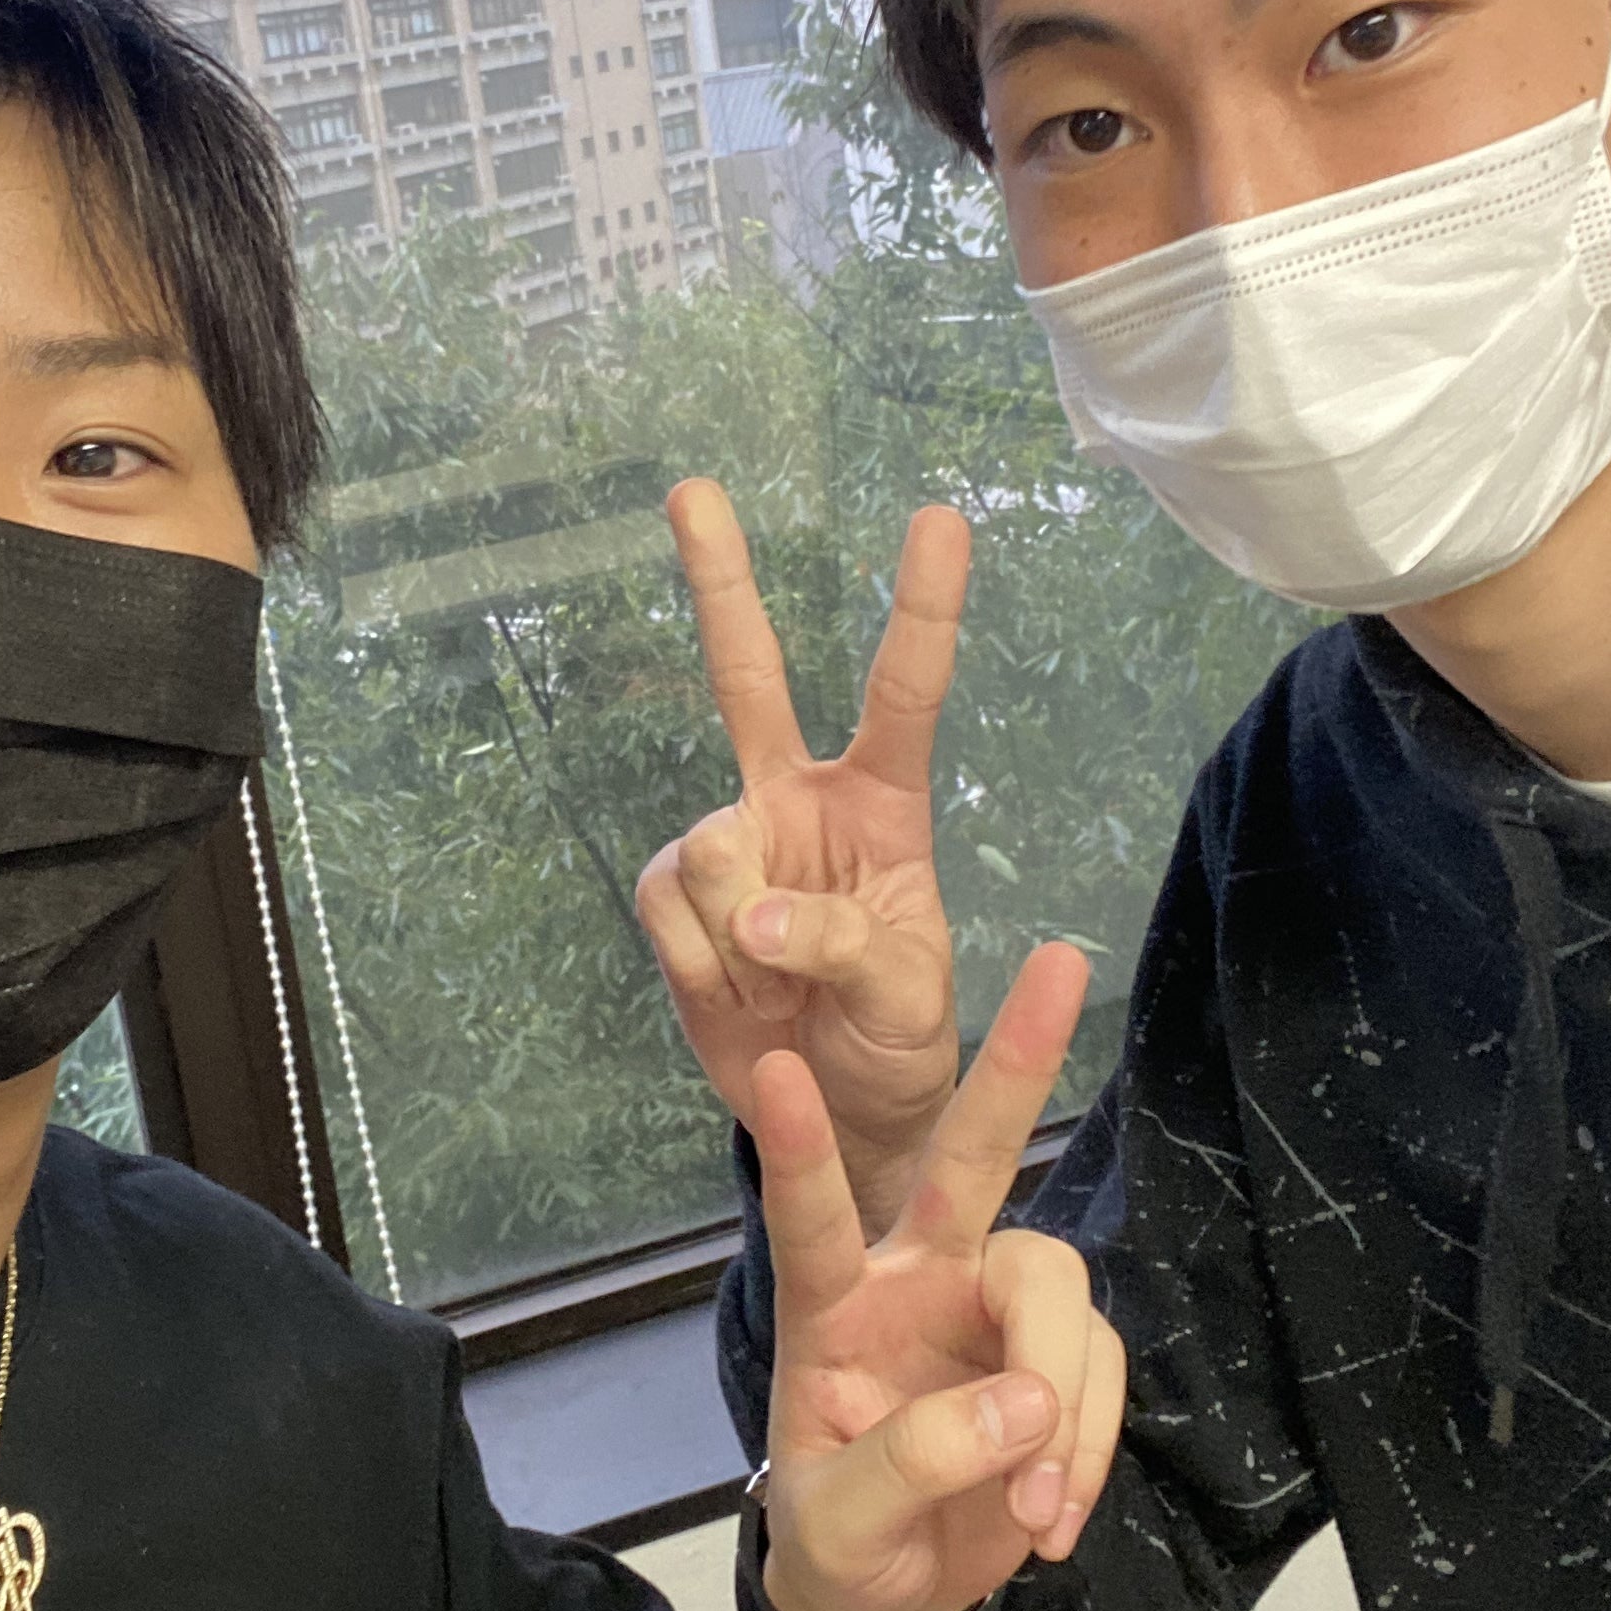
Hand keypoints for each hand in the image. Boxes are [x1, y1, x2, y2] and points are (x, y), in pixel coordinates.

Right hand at [637, 481, 964, 1234]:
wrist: (830, 1122)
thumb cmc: (897, 1041)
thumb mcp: (907, 999)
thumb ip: (845, 944)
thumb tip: (759, 910)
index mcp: (883, 807)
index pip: (904, 694)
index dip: (922, 607)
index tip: (938, 520)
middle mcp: (798, 803)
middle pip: (749, 677)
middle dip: (719, 580)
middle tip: (692, 488)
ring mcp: (730, 846)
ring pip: (713, 851)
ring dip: (747, 943)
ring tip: (786, 994)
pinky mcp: (677, 901)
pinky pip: (671, 915)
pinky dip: (706, 971)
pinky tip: (742, 997)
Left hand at [751, 942, 1124, 1610]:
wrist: (890, 1595)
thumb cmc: (836, 1536)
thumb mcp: (837, 1525)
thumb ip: (910, 1463)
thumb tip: (1020, 1405)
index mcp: (829, 1303)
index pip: (810, 1214)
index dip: (798, 1147)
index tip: (780, 1068)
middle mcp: (915, 1277)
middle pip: (970, 1159)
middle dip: (1016, 1066)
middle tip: (1062, 963)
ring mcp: (990, 1311)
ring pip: (1056, 1287)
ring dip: (1061, 1402)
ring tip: (1032, 1512)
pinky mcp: (1057, 1359)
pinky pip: (1099, 1372)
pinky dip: (1085, 1451)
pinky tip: (1050, 1520)